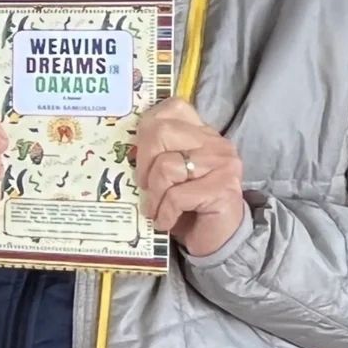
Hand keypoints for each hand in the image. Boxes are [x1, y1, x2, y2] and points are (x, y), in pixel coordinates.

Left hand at [135, 99, 247, 257]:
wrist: (219, 240)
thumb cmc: (188, 207)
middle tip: (145, 187)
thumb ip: (156, 155)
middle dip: (144, 163)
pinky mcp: (222, 189)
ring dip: (154, 195)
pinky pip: (176, 196)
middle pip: (161, 132)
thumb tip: (124, 151)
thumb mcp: (169, 175)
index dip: (147, 129)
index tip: (142, 158)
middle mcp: (215, 143)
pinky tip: (167, 222)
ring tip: (157, 209)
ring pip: (166, 166)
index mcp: (202, 133)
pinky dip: (165, 213)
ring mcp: (222, 164)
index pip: (173, 107)